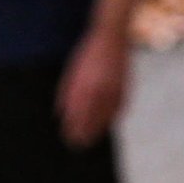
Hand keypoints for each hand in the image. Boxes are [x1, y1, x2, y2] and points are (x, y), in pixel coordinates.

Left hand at [58, 29, 131, 146]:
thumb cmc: (87, 54)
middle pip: (90, 120)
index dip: (72, 129)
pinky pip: (119, 109)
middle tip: (78, 145)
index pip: (76, 115)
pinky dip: (112, 118)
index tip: (68, 138)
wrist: (110, 37)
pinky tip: (108, 124)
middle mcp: (99, 91)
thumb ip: (65, 93)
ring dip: (98, 130)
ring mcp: (113, 90)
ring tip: (92, 139)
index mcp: (83, 87)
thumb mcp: (72, 72)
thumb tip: (59, 114)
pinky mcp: (124, 88)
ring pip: (105, 117)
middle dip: (83, 134)